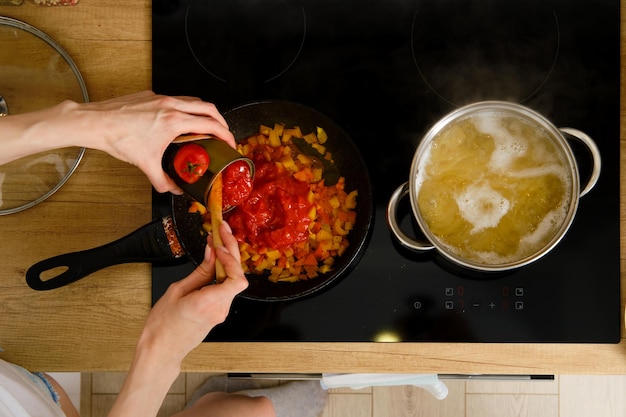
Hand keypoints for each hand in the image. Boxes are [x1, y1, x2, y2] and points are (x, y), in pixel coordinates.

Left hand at [77, 91, 235, 192]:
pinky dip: (184, 109)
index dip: (225, 133)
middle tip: (223, 132)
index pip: (210, 124)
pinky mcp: (151, 95)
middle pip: (207, 107)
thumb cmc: (119, 139)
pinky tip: (178, 123)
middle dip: (220, 119)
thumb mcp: (145, 164)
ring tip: (205, 126)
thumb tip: (174, 189)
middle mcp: (170, 105)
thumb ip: (163, 180)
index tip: (230, 142)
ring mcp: (160, 98)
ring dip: (203, 112)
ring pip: (192, 100)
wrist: (96, 122)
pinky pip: (175, 100)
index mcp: (174, 121)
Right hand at [137, 221, 247, 365]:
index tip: (219, 245)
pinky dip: (222, 272)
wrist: (161, 349)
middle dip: (231, 250)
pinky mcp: (218, 312)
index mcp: (210, 302)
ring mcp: (221, 312)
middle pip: (237, 275)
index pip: (237, 278)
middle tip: (222, 230)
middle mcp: (220, 308)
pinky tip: (213, 261)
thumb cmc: (163, 325)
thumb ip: (200, 271)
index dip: (231, 258)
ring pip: (233, 280)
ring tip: (216, 241)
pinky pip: (226, 288)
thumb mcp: (177, 291)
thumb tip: (211, 253)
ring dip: (227, 260)